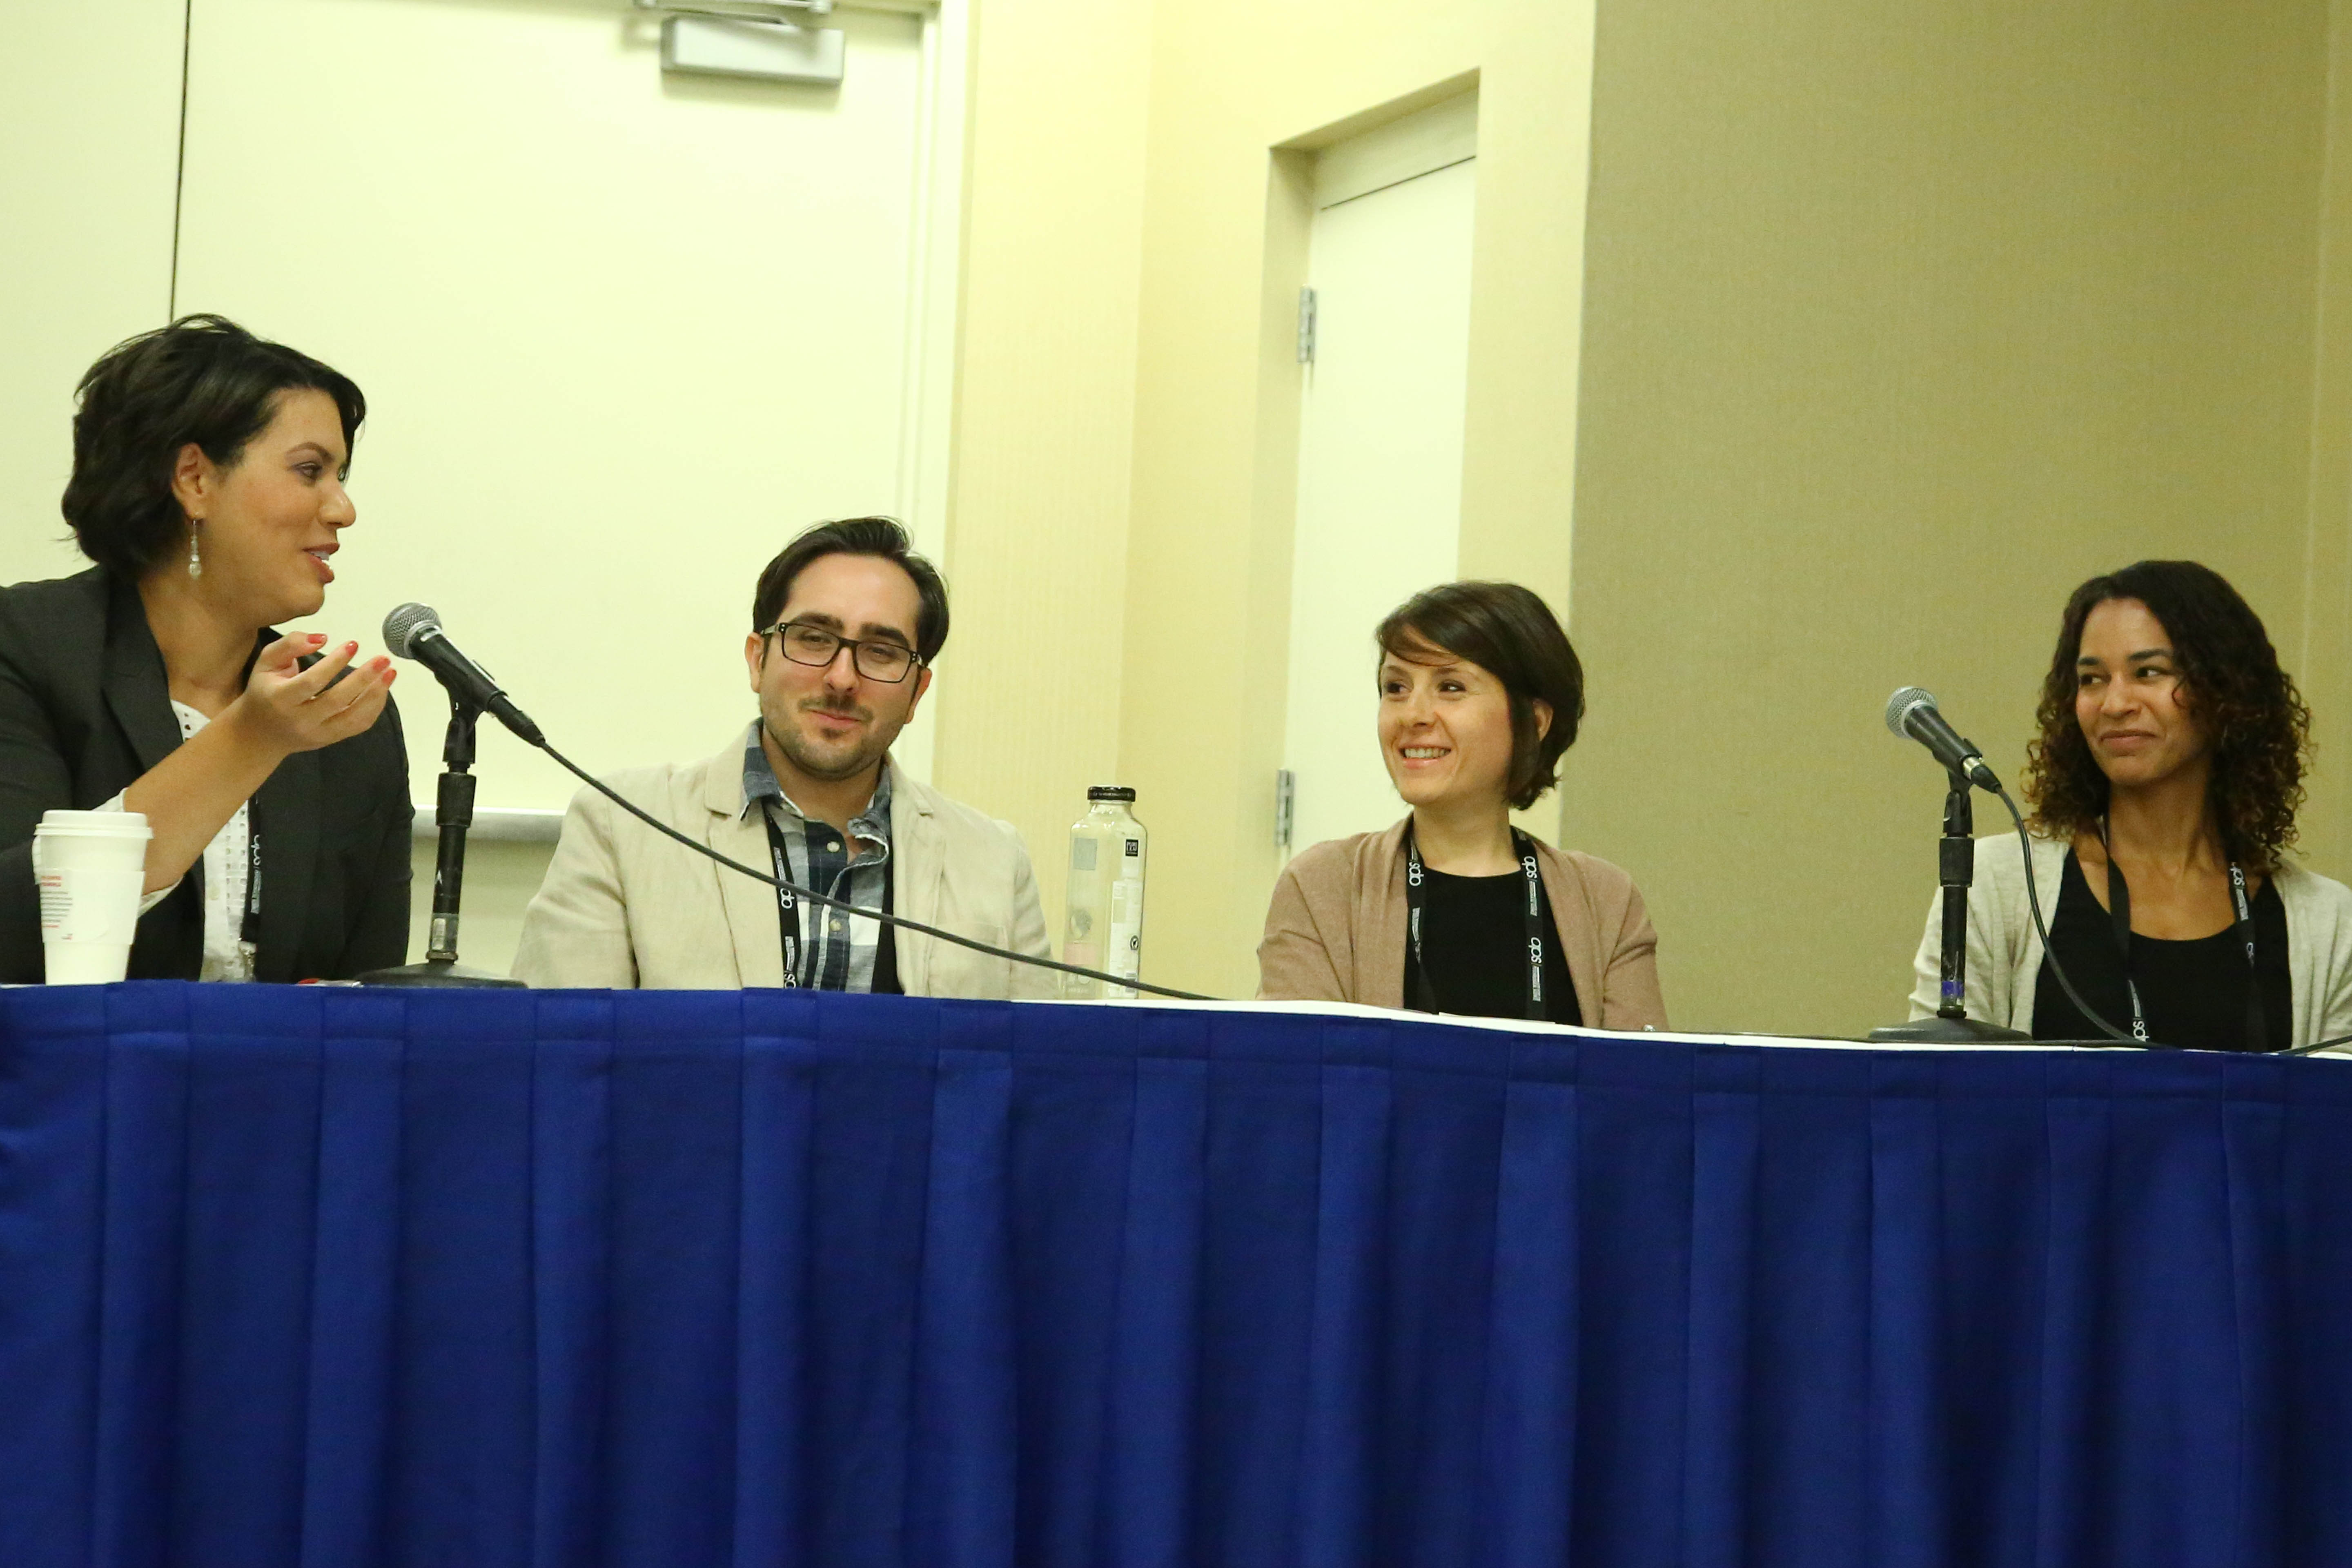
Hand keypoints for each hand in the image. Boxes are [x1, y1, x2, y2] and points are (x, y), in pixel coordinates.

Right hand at [226, 632, 396, 757]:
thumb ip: (290, 645)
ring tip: (390, 672)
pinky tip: (382, 688)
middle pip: (337, 700)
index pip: (312, 681)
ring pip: (354, 718)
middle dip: (364, 678)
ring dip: (376, 694)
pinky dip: (374, 707)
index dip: (334, 663)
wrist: (260, 733)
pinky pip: (358, 725)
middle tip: (383, 658)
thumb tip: (322, 638)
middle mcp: (300, 720)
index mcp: (280, 698)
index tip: (353, 644)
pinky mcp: (331, 739)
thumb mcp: (266, 662)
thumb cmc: (264, 690)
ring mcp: (318, 734)